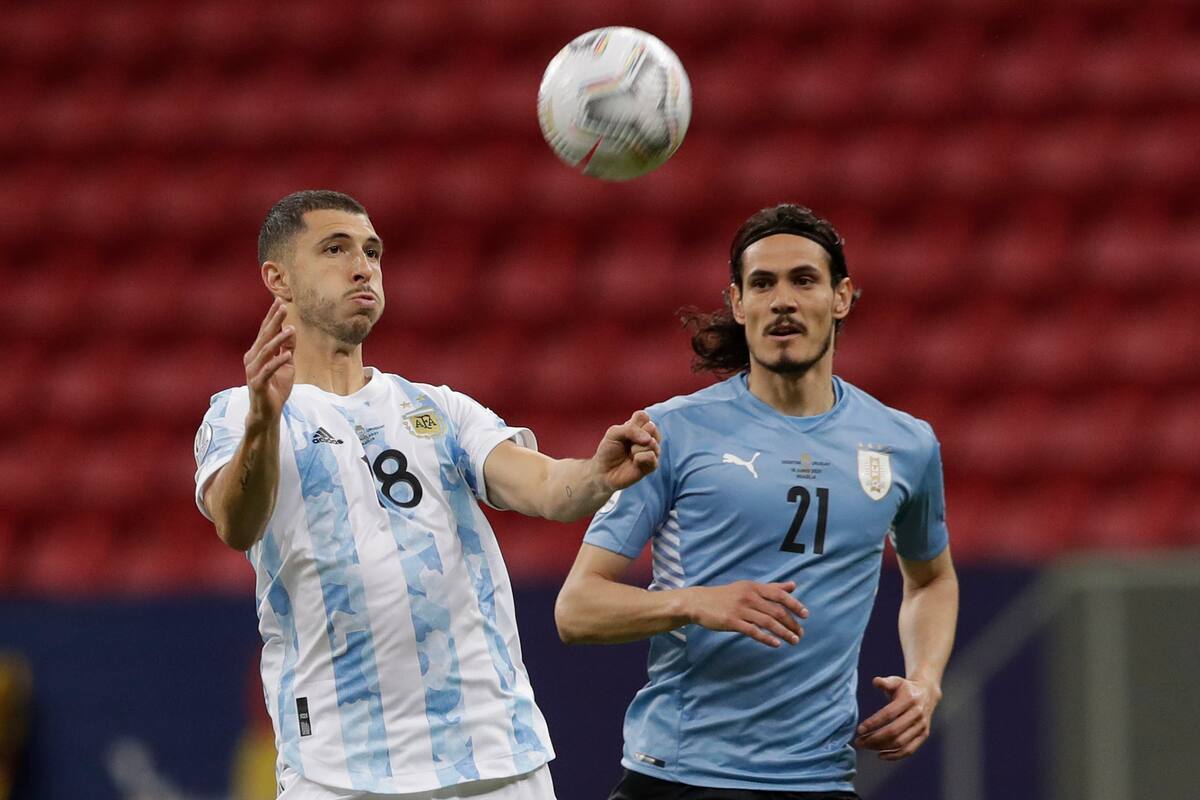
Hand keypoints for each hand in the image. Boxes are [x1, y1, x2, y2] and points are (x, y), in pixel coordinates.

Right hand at [244, 298, 295, 427]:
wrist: (268, 412)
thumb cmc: (276, 388)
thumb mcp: (286, 365)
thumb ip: (288, 348)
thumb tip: (291, 329)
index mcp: (258, 353)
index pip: (265, 331)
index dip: (272, 317)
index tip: (280, 302)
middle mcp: (252, 359)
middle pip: (264, 337)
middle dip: (274, 321)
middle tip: (283, 307)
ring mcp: (253, 371)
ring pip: (265, 351)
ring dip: (278, 339)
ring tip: (290, 329)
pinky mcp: (257, 383)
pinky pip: (268, 370)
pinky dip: (278, 361)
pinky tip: (288, 354)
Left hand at [591, 411, 661, 490]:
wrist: (604, 472)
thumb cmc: (609, 450)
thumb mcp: (613, 433)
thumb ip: (630, 429)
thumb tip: (649, 440)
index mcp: (639, 426)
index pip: (643, 416)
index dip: (633, 424)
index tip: (624, 433)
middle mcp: (648, 436)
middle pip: (651, 427)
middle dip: (634, 436)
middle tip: (627, 445)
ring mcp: (652, 450)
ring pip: (652, 442)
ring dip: (636, 448)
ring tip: (630, 454)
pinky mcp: (653, 464)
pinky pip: (652, 456)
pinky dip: (640, 458)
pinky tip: (635, 462)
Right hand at [684, 580, 807, 646]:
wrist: (699, 602)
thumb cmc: (726, 595)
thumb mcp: (748, 587)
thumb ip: (771, 587)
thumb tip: (793, 586)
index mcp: (754, 587)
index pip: (779, 595)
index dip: (794, 605)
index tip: (805, 615)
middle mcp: (749, 596)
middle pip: (776, 610)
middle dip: (791, 623)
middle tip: (801, 633)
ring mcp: (740, 609)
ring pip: (767, 622)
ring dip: (783, 632)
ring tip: (794, 640)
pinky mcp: (732, 621)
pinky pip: (753, 631)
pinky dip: (766, 638)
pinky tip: (776, 644)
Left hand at [854, 676, 940, 759]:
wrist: (927, 693)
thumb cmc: (906, 688)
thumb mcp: (896, 681)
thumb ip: (885, 682)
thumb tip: (875, 681)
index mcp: (909, 699)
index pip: (888, 714)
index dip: (873, 723)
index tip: (859, 729)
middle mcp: (917, 714)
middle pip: (893, 731)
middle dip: (874, 739)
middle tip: (859, 742)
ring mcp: (922, 726)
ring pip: (900, 742)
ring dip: (881, 747)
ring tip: (866, 746)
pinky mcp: (924, 735)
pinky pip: (909, 750)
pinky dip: (895, 756)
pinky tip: (880, 755)